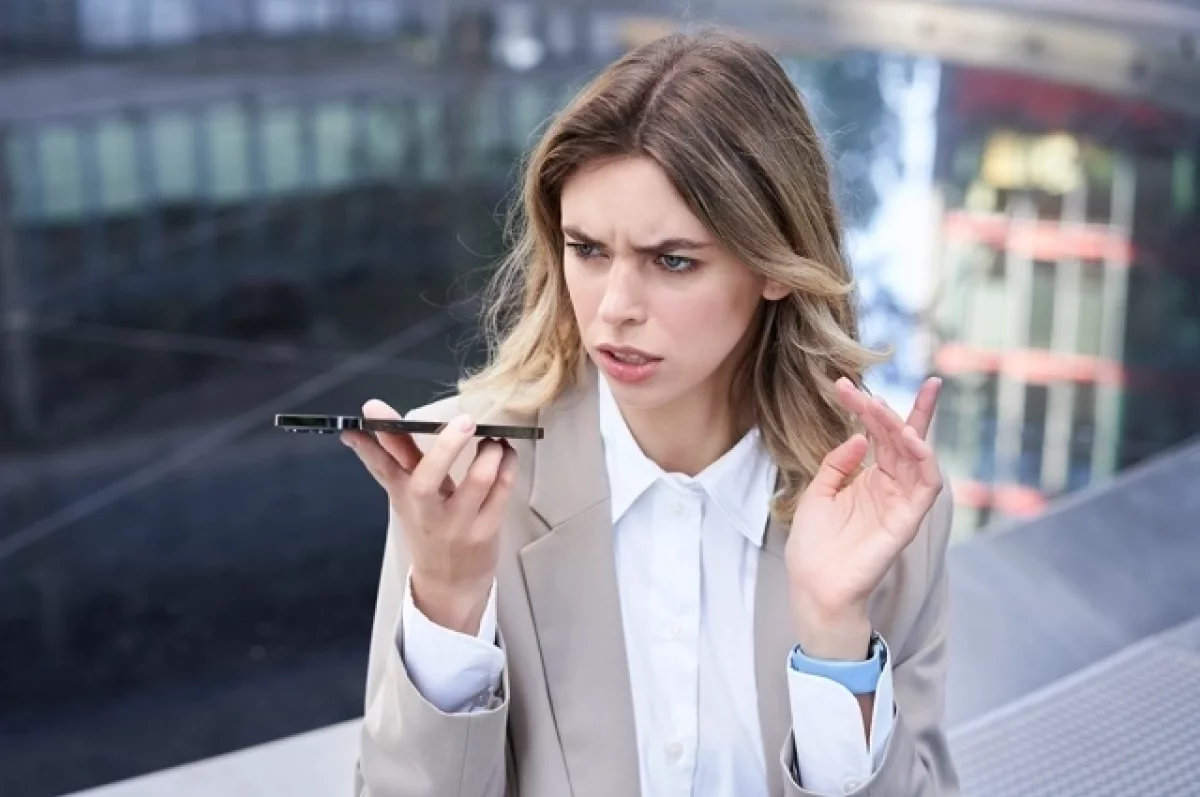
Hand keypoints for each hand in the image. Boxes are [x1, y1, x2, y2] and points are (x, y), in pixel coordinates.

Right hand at [342, 399, 517, 634]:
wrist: (448, 585)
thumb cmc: (428, 530)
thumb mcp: (406, 497)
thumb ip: (395, 458)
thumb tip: (364, 427)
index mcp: (404, 495)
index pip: (382, 465)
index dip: (373, 440)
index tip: (370, 411)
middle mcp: (427, 510)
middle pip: (429, 477)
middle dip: (447, 446)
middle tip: (465, 421)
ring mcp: (457, 523)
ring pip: (477, 481)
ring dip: (490, 453)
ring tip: (494, 440)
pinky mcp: (485, 531)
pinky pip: (502, 492)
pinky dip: (508, 467)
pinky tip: (507, 455)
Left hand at [785, 377, 943, 659]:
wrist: (813, 586)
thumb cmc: (814, 546)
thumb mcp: (818, 493)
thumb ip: (837, 463)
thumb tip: (860, 435)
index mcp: (870, 479)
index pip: (881, 436)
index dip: (871, 408)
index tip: (845, 384)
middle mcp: (890, 487)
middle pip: (904, 439)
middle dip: (893, 410)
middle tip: (866, 391)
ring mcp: (901, 502)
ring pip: (917, 456)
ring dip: (906, 428)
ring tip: (885, 410)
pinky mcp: (908, 520)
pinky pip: (926, 485)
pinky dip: (924, 459)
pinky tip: (910, 438)